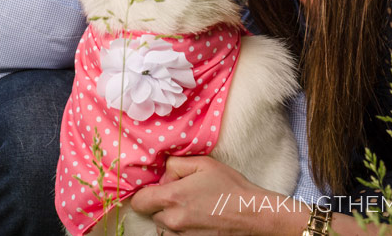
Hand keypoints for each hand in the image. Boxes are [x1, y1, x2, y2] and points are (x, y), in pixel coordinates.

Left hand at [131, 156, 299, 234]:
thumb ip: (175, 164)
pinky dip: (181, 228)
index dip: (146, 193)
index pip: (139, 201)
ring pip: (162, 226)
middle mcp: (172, 221)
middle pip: (151, 213)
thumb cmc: (229, 186)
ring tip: (192, 207)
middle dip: (162, 203)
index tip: (157, 189)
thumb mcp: (202, 164)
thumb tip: (164, 175)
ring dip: (170, 218)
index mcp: (172, 198)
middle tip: (182, 194)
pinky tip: (197, 218)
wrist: (252, 213)